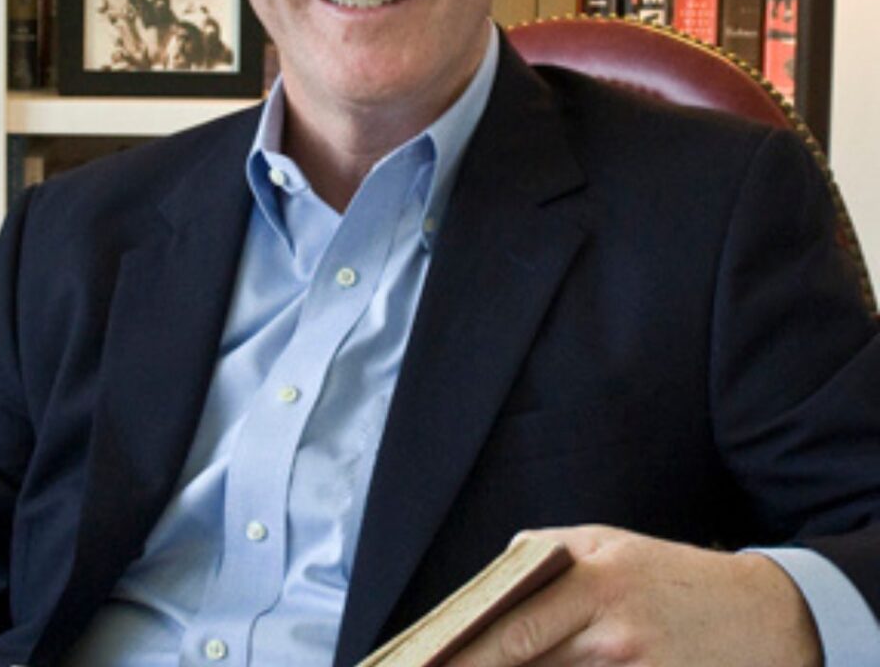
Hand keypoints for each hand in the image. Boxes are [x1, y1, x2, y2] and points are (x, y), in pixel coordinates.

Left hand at [444, 525, 821, 666]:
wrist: (771, 619)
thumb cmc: (677, 576)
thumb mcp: (617, 543)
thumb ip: (552, 551)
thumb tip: (496, 572)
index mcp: (598, 583)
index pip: (515, 628)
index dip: (466, 655)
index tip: (428, 665)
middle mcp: (614, 635)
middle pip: (528, 664)